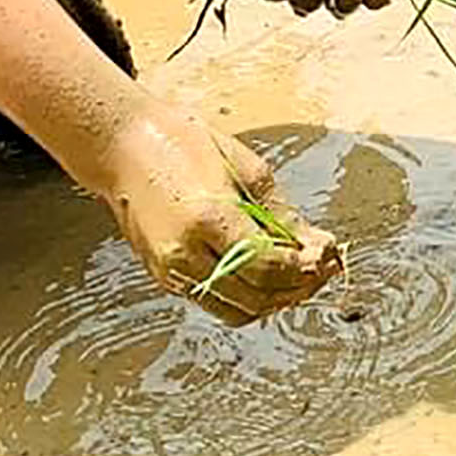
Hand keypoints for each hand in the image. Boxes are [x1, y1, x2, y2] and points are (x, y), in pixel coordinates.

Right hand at [93, 97, 340, 322]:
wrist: (126, 149)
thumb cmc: (186, 146)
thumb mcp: (248, 168)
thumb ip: (281, 214)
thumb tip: (315, 244)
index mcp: (208, 220)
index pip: (268, 266)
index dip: (305, 267)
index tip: (329, 255)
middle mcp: (184, 254)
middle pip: (254, 296)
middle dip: (296, 288)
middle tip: (324, 269)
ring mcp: (170, 271)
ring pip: (235, 309)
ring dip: (274, 300)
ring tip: (302, 277)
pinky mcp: (164, 277)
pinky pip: (214, 301)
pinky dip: (246, 297)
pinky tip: (268, 276)